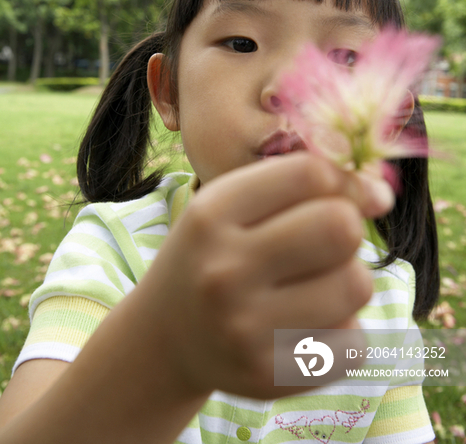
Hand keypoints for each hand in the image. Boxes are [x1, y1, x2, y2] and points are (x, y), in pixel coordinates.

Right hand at [142, 152, 393, 398]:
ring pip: (357, 285)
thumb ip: (298, 186)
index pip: (309, 174)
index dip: (347, 180)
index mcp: (212, 213)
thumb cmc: (214, 255)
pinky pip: (354, 343)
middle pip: (341, 228)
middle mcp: (224, 270)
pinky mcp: (268, 377)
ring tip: (315, 284)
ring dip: (348, 279)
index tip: (358, 195)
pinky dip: (344, 331)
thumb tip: (382, 194)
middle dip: (347, 228)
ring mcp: (244, 329)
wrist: (166, 336)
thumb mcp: (232, 205)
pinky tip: (310, 325)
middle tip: (328, 242)